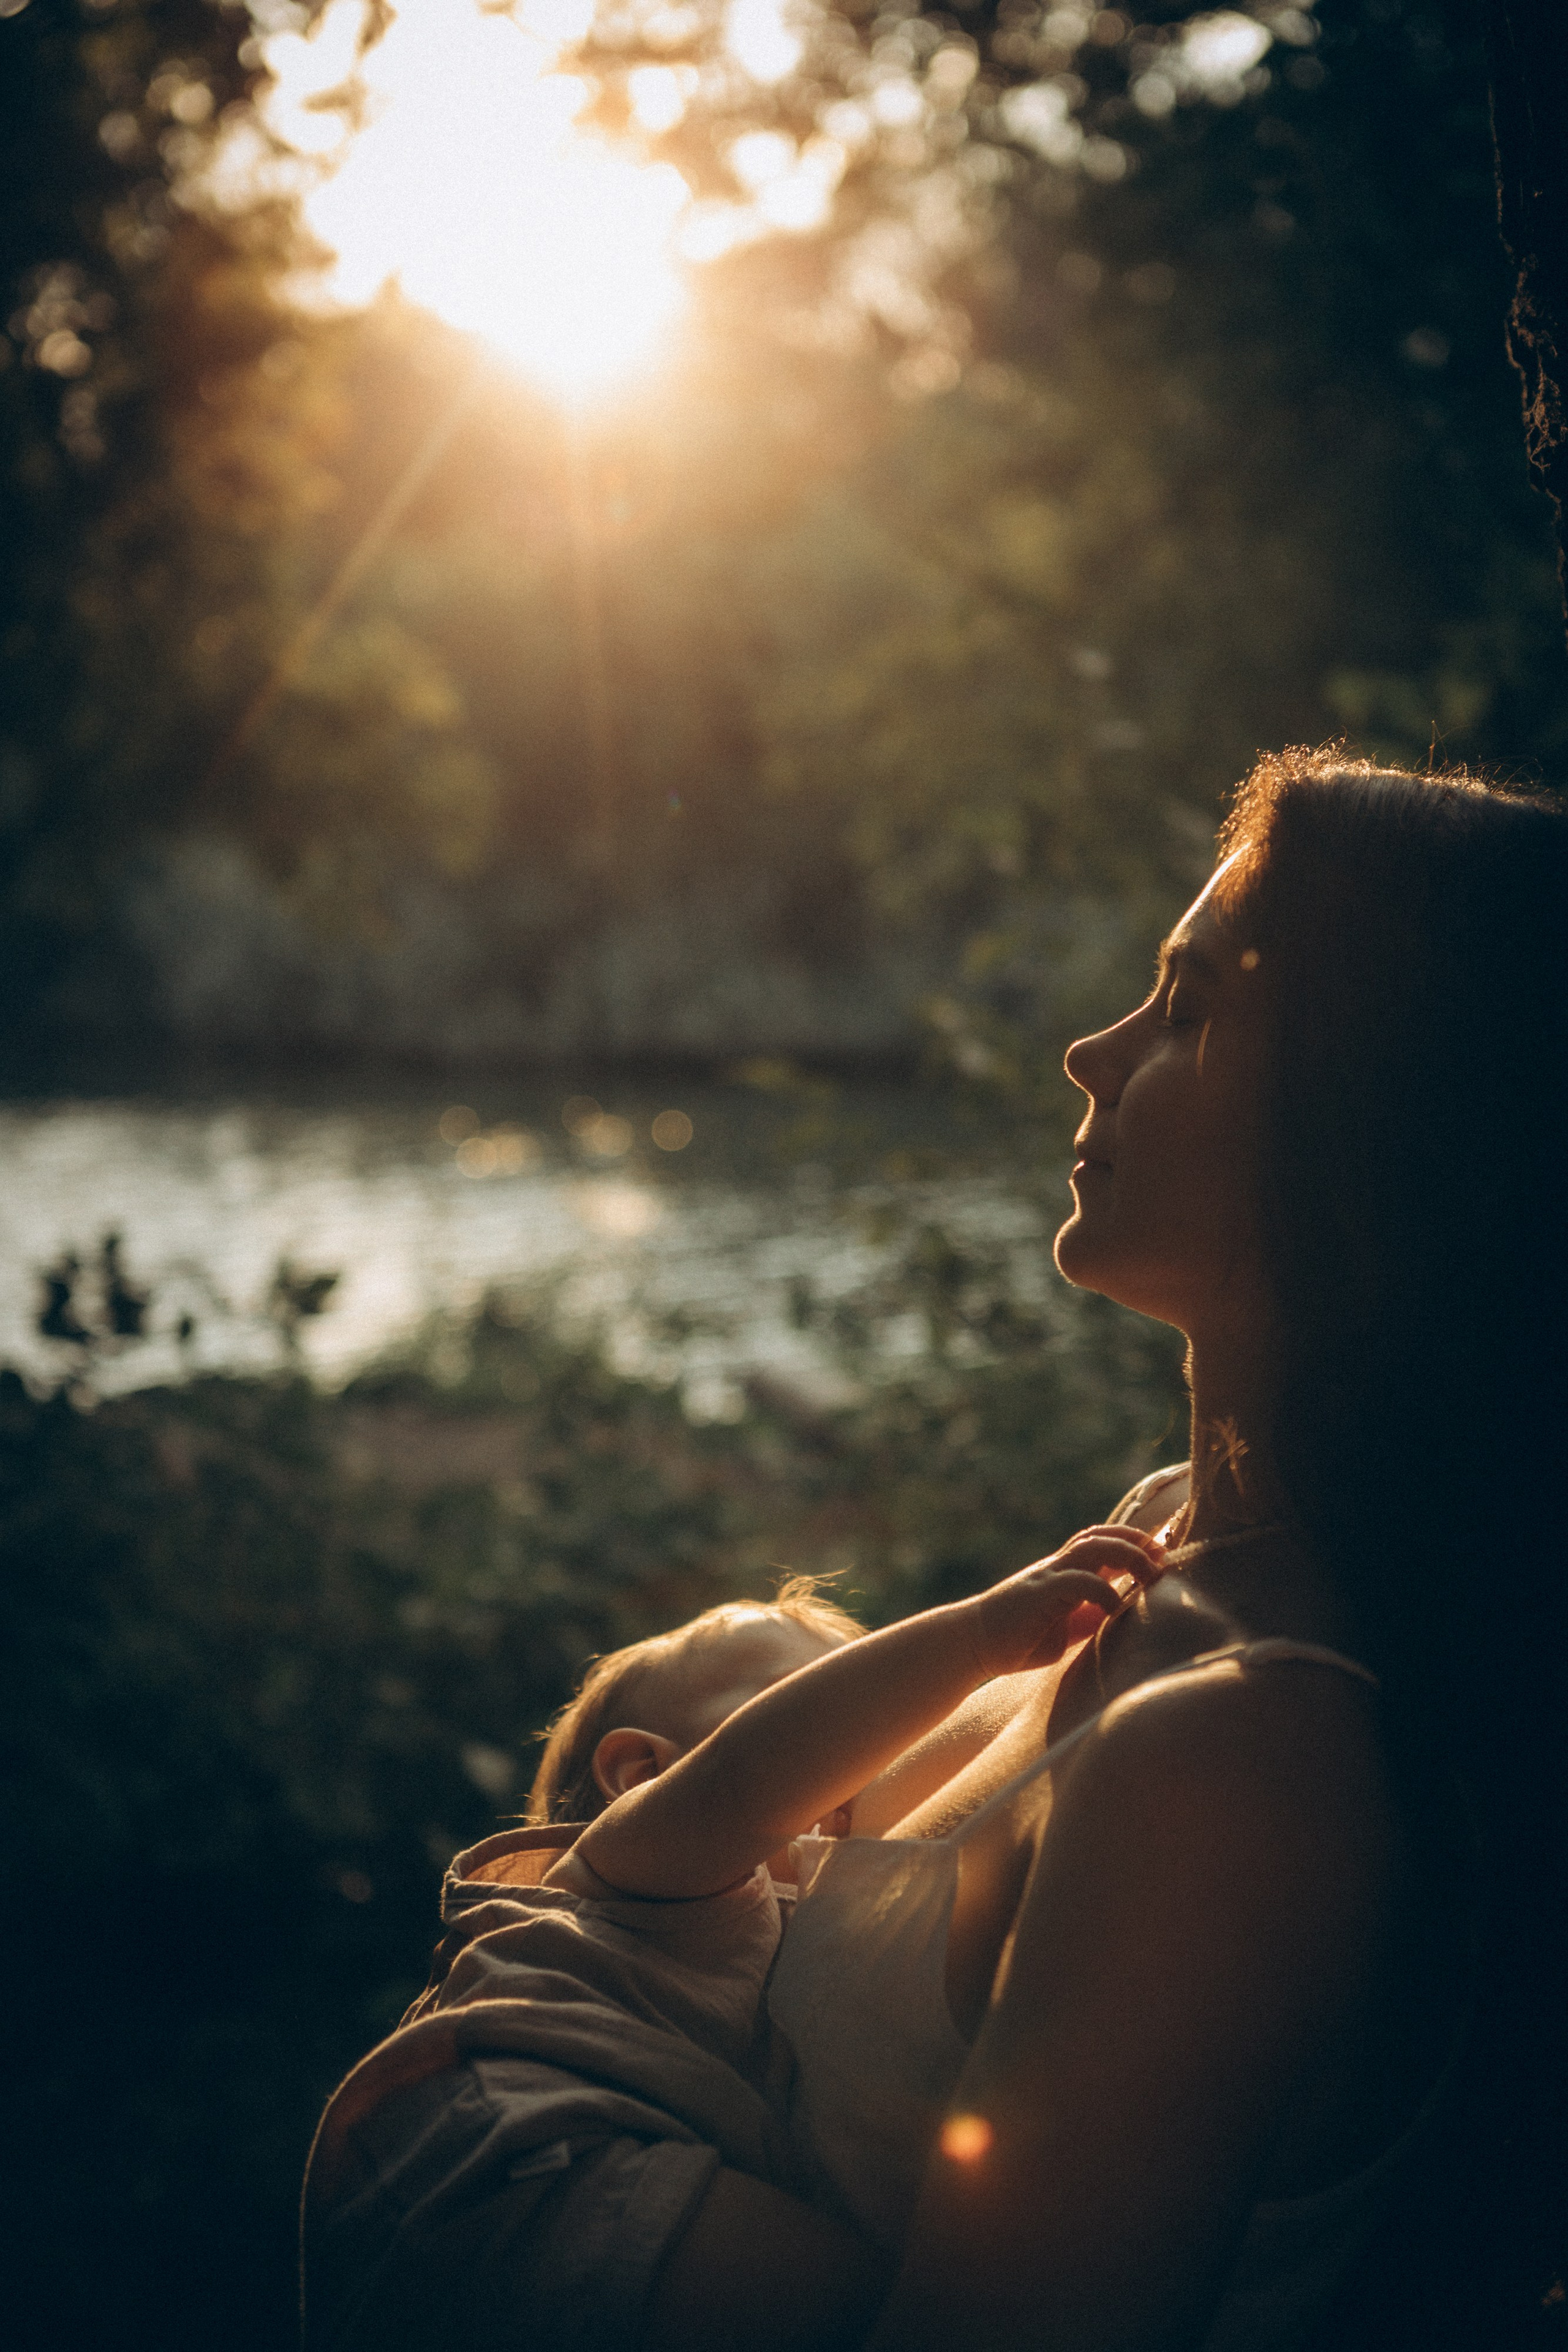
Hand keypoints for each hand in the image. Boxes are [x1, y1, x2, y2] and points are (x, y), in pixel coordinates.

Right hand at [969, 1527, 1165, 1676]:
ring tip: (1150, 1572)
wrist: (974, 1644)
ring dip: (1126, 1554)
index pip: (1101, 1542)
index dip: (1133, 1541)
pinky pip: (1078, 1581)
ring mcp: (1047, 1576)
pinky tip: (1116, 1606)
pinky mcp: (1039, 1592)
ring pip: (1091, 1547)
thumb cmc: (1020, 1640)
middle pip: (1100, 1536)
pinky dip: (1103, 1589)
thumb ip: (1093, 1615)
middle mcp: (1057, 1567)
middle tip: (1164, 1555)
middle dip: (1136, 1540)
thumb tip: (1127, 1611)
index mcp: (1064, 1573)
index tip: (1162, 1551)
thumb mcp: (1068, 1628)